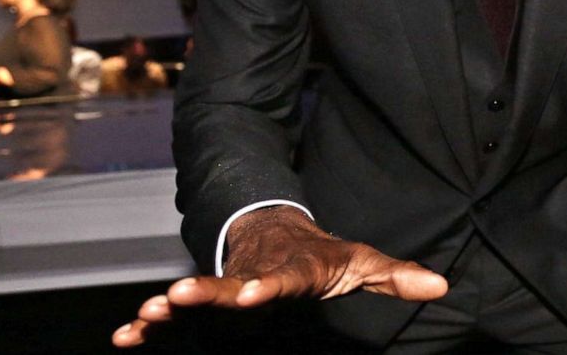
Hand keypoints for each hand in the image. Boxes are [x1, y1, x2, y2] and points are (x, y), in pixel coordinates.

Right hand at [111, 206, 447, 347]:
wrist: (280, 230)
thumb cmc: (324, 256)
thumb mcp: (363, 263)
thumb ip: (396, 277)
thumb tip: (441, 286)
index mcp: (293, 269)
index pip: (281, 278)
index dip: (267, 286)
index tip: (252, 294)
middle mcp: (254, 274)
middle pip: (228, 284)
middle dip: (205, 292)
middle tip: (177, 296)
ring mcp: (227, 285)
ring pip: (196, 294)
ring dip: (171, 305)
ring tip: (146, 315)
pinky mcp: (208, 299)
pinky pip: (175, 312)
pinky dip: (149, 322)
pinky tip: (125, 336)